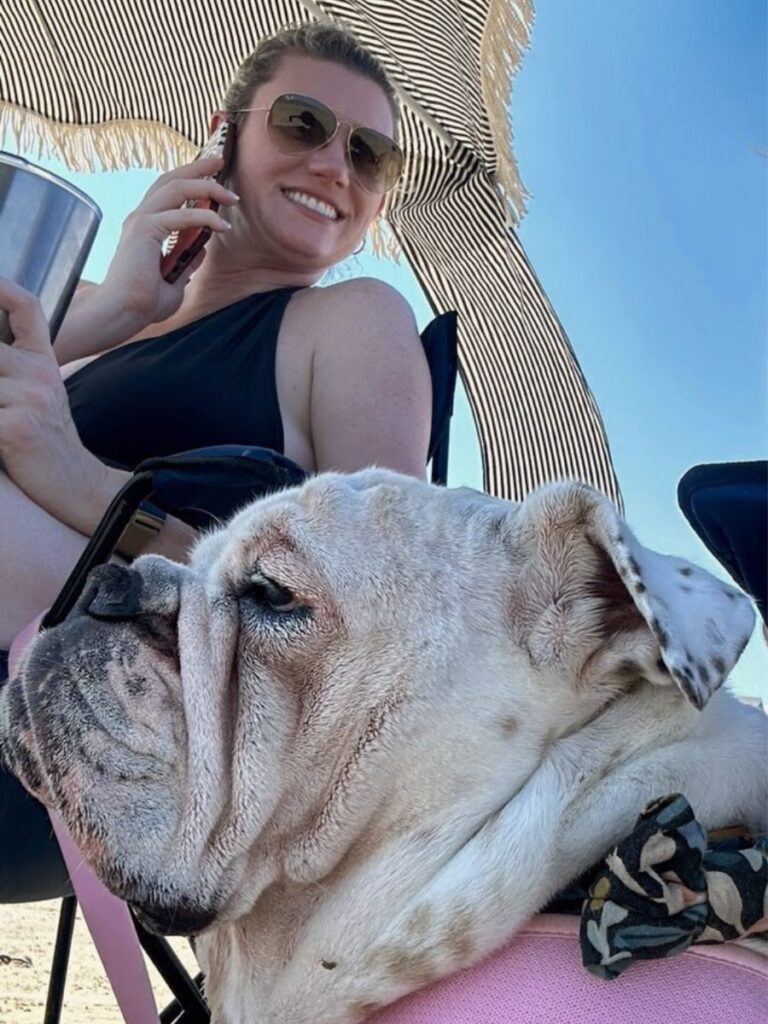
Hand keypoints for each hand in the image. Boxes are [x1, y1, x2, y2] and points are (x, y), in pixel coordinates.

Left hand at [0, 279, 116, 533]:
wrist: (81, 488)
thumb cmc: (51, 447)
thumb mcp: (42, 398)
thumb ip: (17, 371)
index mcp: (43, 362)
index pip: (26, 307)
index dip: (1, 288)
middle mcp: (38, 373)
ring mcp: (28, 399)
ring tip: (0, 410)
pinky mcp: (16, 429)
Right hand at [100, 155, 239, 325]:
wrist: (121, 314)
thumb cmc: (141, 304)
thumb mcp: (174, 282)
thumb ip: (187, 262)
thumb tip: (202, 249)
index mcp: (144, 227)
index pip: (167, 192)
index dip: (189, 179)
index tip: (213, 176)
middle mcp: (140, 218)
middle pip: (171, 180)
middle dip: (197, 168)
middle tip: (220, 160)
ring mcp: (140, 221)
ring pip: (176, 188)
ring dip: (207, 187)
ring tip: (230, 196)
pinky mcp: (144, 230)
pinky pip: (182, 216)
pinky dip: (205, 218)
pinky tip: (222, 225)